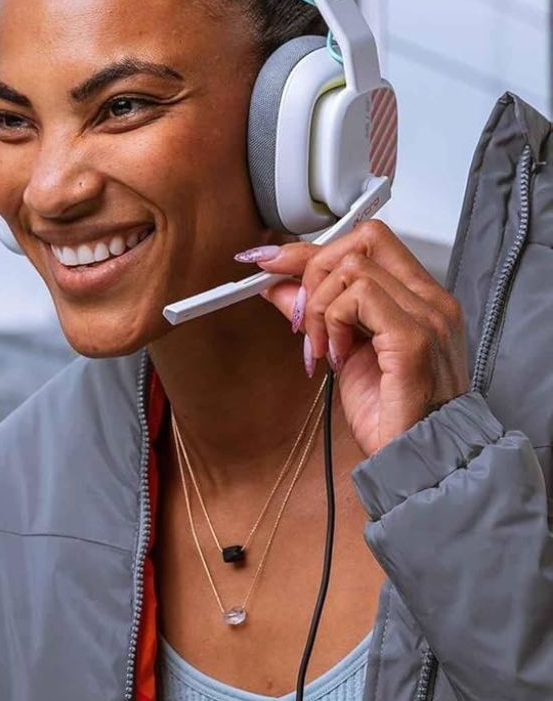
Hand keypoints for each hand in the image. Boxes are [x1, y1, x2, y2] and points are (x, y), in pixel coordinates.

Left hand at [238, 219, 470, 457]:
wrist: (415, 460)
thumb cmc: (389, 415)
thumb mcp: (341, 351)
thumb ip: (315, 313)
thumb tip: (278, 284)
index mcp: (419, 300)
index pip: (368, 242)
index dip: (312, 249)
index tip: (270, 262)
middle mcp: (430, 301)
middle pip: (363, 239)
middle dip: (313, 270)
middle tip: (301, 317)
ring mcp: (427, 316)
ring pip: (353, 266)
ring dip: (319, 305)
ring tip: (321, 347)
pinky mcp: (412, 338)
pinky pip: (358, 296)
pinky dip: (332, 321)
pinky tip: (334, 356)